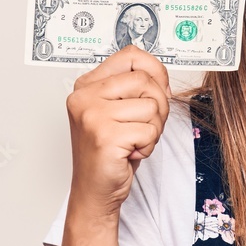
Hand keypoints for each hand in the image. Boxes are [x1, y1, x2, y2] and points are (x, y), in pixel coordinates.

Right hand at [65, 45, 171, 215]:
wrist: (95, 190)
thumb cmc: (111, 151)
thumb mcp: (121, 111)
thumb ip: (136, 88)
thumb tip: (161, 74)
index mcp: (87, 85)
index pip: (131, 55)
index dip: (155, 71)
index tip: (156, 90)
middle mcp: (84, 96)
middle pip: (146, 81)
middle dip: (158, 107)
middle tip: (143, 127)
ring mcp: (92, 115)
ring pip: (152, 106)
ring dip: (153, 129)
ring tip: (133, 142)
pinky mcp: (105, 136)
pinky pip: (150, 130)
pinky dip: (148, 146)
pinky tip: (129, 153)